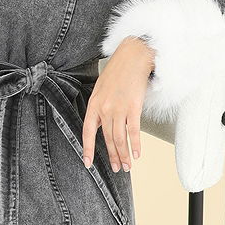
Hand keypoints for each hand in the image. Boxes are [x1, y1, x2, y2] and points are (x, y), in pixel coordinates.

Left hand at [82, 36, 155, 172]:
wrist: (134, 56)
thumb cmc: (118, 70)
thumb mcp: (101, 88)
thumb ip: (99, 107)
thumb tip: (100, 125)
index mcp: (94, 104)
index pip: (87, 132)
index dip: (87, 149)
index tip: (88, 163)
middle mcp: (104, 108)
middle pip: (107, 138)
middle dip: (112, 156)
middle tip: (117, 168)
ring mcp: (119, 108)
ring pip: (120, 138)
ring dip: (124, 154)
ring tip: (127, 166)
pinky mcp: (134, 107)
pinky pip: (133, 131)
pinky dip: (136, 144)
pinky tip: (137, 154)